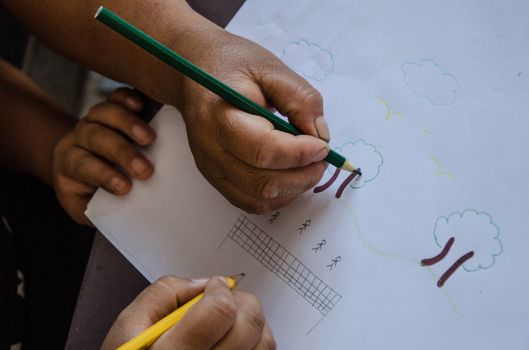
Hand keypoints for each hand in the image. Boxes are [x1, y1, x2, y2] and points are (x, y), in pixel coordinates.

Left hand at [52, 88, 155, 224]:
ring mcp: (94, 118)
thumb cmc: (90, 192)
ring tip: (150, 138)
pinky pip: (116, 95)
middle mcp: (80, 138)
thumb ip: (102, 210)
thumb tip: (130, 216)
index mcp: (69, 164)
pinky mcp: (110, 107)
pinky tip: (141, 105)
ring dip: (128, 124)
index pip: (83, 166)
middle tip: (145, 170)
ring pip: (105, 112)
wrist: (78, 166)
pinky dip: (127, 97)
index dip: (103, 176)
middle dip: (121, 153)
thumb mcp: (86, 207)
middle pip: (95, 137)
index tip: (125, 188)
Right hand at [102, 275, 275, 349]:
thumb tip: (202, 284)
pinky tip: (236, 340)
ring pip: (262, 344)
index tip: (215, 287)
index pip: (219, 312)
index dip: (221, 290)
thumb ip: (162, 295)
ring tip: (232, 320)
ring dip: (251, 322)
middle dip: (241, 301)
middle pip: (247, 326)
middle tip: (226, 299)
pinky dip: (255, 342)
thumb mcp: (128, 328)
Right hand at [175, 26, 329, 212]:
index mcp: (220, 115)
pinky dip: (277, 196)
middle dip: (302, 176)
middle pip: (261, 182)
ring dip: (292, 189)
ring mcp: (211, 167)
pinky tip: (289, 176)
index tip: (323, 145)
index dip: (299, 153)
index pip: (263, 150)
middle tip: (321, 158)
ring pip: (257, 198)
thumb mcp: (271, 68)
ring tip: (308, 166)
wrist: (194, 72)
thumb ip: (300, 99)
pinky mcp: (216, 177)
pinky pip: (249, 202)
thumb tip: (320, 136)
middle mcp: (210, 148)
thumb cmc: (233, 65)